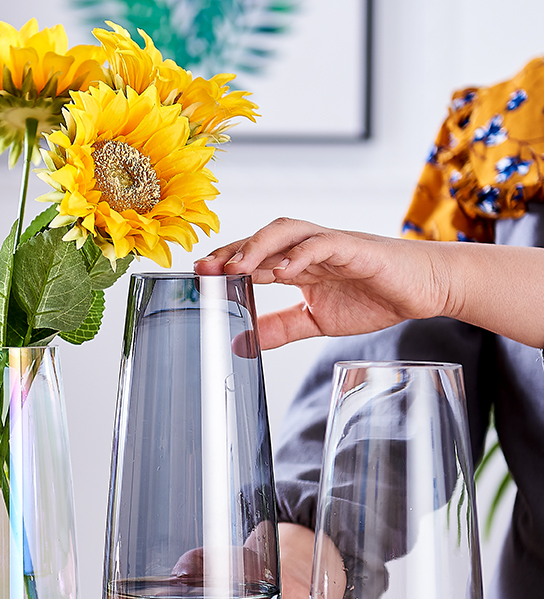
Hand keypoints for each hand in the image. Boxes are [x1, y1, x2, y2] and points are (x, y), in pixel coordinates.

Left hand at [194, 218, 449, 348]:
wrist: (426, 290)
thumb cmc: (374, 297)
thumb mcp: (316, 321)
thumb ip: (281, 328)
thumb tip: (241, 343)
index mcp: (298, 264)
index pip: (254, 258)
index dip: (225, 264)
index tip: (198, 277)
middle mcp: (309, 249)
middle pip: (262, 239)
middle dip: (231, 251)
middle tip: (204, 268)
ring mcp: (332, 244)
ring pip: (289, 231)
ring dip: (259, 246)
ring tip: (236, 266)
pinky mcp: (357, 248)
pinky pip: (325, 243)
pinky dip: (304, 252)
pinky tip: (285, 269)